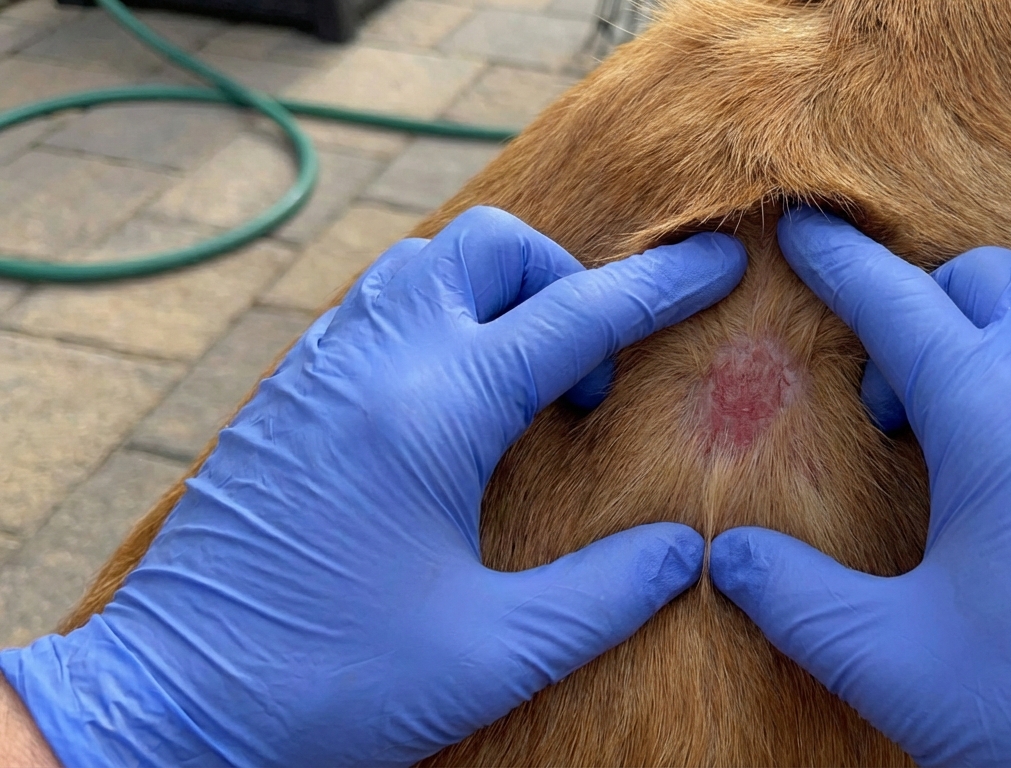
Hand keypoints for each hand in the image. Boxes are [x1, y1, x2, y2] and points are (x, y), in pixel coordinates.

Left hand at [1, 207, 745, 767]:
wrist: (169, 699)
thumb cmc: (329, 682)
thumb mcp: (491, 654)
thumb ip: (604, 595)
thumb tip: (687, 552)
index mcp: (434, 411)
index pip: (574, 317)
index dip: (659, 288)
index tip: (721, 263)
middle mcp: (372, 363)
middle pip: (489, 248)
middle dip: (562, 279)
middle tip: (588, 372)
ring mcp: (317, 371)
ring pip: (422, 266)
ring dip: (494, 295)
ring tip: (524, 383)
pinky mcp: (284, 396)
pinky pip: (374, 308)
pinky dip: (436, 320)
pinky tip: (449, 406)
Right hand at [710, 207, 1010, 766]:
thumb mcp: (892, 657)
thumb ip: (794, 597)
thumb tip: (727, 557)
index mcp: (994, 415)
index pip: (897, 300)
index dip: (839, 259)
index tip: (800, 225)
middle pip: (984, 280)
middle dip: (919, 299)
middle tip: (881, 394)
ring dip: (982, 345)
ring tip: (946, 442)